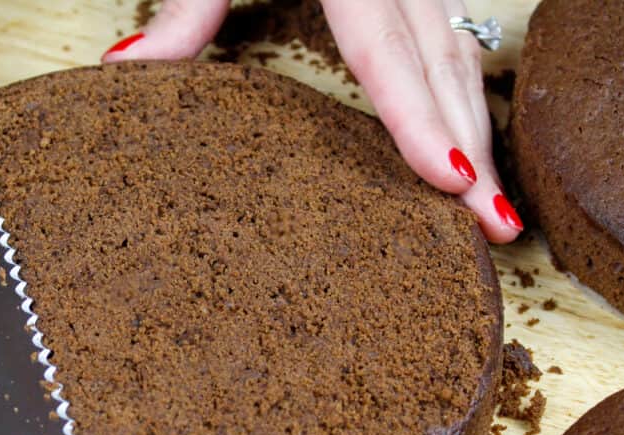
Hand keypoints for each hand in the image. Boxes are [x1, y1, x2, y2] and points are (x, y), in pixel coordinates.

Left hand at [102, 1, 521, 243]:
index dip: (419, 121)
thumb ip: (187, 6)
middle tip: (497, 224)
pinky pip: (449, 32)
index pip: (385, 53)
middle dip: (474, 144)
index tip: (452, 181)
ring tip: (492, 197)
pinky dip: (460, 89)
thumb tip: (126, 69)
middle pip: (441, 62)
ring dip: (477, 124)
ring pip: (458, 49)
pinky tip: (465, 130)